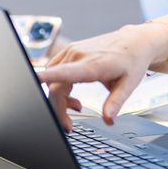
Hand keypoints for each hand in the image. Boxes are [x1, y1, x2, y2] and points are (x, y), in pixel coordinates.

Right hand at [36, 25, 157, 129]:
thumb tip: (108, 120)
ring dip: (59, 99)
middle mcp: (78, 55)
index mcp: (92, 64)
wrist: (134, 42)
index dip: (46, 79)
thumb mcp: (129, 85)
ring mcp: (72, 52)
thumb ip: (115, 103)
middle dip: (57, 109)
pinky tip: (74, 97)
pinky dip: (61, 87)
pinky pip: (56, 72)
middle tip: (69, 126)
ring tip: (77, 107)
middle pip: (56, 86)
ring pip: (54, 80)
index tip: (33, 81)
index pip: (63, 73)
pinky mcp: (71, 52)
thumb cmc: (132, 61)